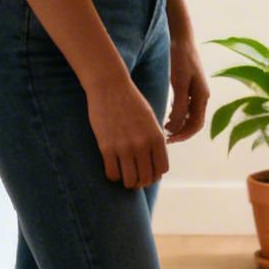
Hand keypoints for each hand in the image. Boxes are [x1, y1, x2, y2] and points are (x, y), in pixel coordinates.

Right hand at [84, 72, 170, 188]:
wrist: (109, 86)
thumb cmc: (131, 102)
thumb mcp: (150, 119)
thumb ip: (155, 140)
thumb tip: (157, 165)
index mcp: (156, 137)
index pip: (161, 169)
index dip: (155, 175)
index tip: (148, 172)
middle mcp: (142, 144)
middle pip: (146, 179)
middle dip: (141, 181)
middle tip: (135, 176)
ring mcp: (124, 147)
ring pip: (130, 181)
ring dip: (128, 182)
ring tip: (124, 174)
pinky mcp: (106, 147)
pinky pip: (112, 174)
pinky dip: (114, 176)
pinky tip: (113, 167)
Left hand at [164, 36, 209, 143]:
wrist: (182, 38)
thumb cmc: (181, 59)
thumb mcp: (179, 84)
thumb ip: (179, 107)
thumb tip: (175, 128)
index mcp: (202, 97)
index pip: (196, 125)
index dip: (183, 136)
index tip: (168, 140)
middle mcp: (202, 96)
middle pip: (194, 123)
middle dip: (181, 133)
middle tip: (164, 138)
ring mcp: (196, 92)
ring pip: (190, 116)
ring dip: (179, 125)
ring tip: (163, 129)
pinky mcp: (189, 87)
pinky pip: (186, 108)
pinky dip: (177, 116)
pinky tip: (166, 115)